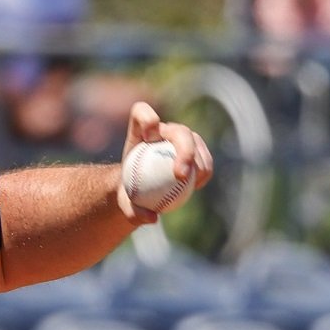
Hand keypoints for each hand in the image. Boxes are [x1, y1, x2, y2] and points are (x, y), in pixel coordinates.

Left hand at [117, 101, 213, 222]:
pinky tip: (197, 185)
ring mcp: (181, 138)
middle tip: (181, 175)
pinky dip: (203, 172)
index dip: (148, 118)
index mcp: (139, 131)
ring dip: (199, 163)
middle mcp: (163, 130)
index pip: (142, 112)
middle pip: (179, 131)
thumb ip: (132, 211)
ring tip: (193, 183)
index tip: (149, 138)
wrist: (141, 188)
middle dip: (185, 149)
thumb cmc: (129, 191)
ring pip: (197, 144)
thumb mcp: (124, 203)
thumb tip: (151, 218)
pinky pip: (205, 159)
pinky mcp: (196, 149)